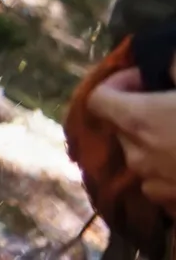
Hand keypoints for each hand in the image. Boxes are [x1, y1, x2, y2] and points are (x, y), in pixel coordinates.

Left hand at [87, 65, 175, 208]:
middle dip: (139, 112)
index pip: (98, 98)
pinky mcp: (173, 207)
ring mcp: (155, 186)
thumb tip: (168, 60)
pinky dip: (169, 172)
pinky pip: (160, 184)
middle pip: (120, 127)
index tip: (144, 79)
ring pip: (141, 157)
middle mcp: (138, 155)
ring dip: (155, 143)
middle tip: (169, 104)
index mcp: (138, 120)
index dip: (117, 83)